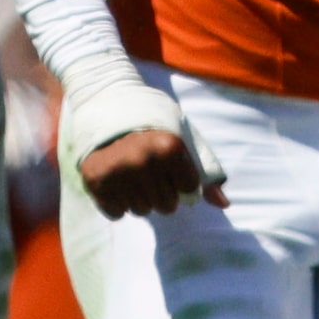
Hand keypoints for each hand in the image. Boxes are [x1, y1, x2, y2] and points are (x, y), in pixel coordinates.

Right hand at [61, 66, 225, 218]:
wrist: (110, 105)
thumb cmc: (156, 124)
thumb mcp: (185, 139)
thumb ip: (207, 172)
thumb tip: (224, 205)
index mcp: (169, 147)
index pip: (188, 190)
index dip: (183, 180)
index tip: (172, 164)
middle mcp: (141, 160)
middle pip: (166, 206)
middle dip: (164, 194)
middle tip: (153, 172)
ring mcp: (116, 171)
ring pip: (141, 211)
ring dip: (141, 198)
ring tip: (134, 174)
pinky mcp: (94, 180)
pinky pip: (117, 213)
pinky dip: (119, 203)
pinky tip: (117, 182)